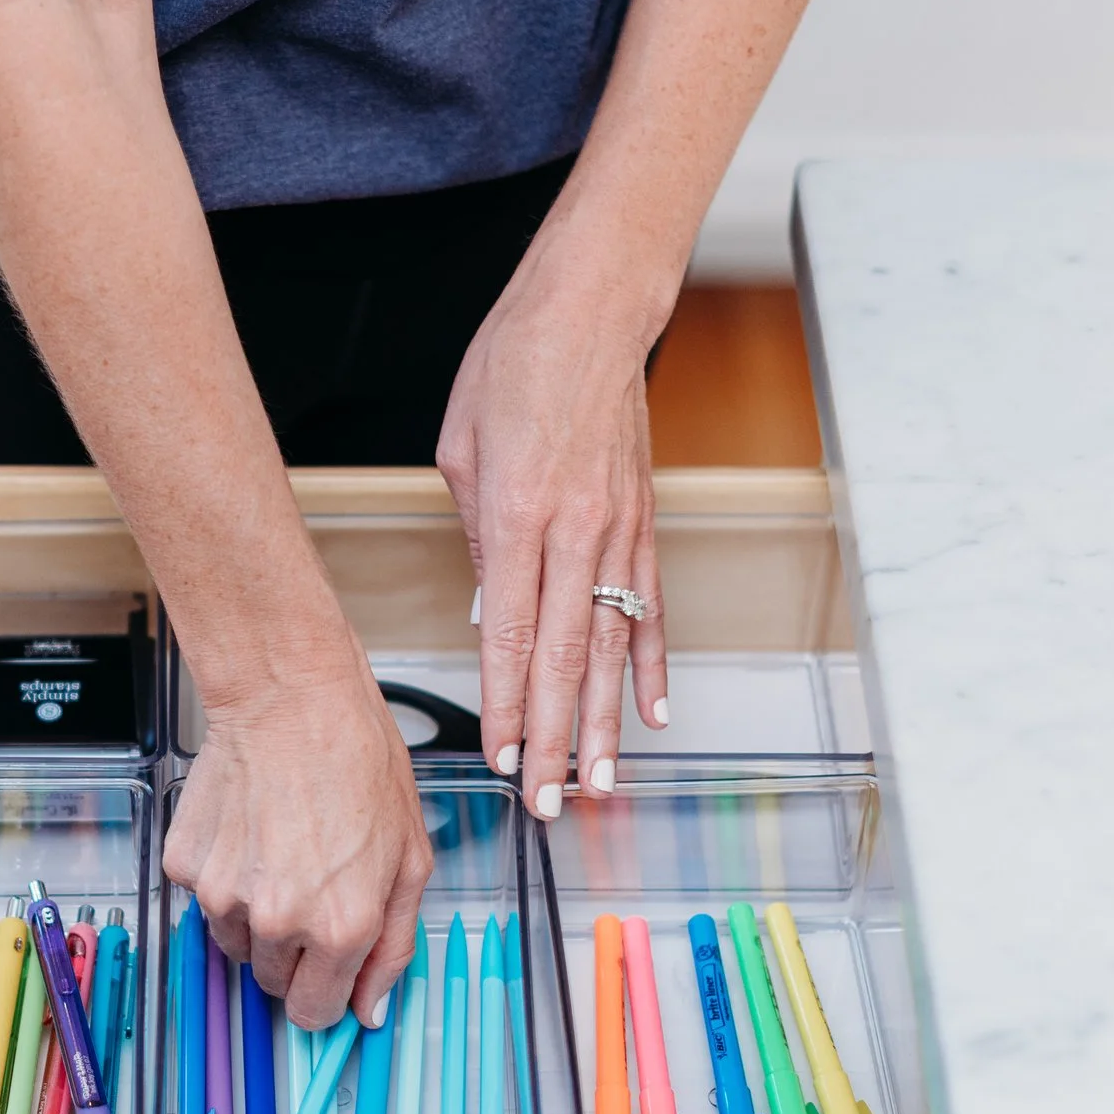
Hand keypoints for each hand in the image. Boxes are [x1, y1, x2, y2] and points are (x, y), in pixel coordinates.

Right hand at [161, 664, 434, 1029]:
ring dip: (256, 917)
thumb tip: (370, 1010)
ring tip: (280, 853)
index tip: (327, 969)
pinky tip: (250, 832)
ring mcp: (224, 896)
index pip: (316, 1012)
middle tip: (310, 889)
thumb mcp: (410, 859)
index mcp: (343, 927)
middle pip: (273, 982)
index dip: (326, 991)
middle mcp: (280, 922)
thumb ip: (393, 946)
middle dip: (294, 952)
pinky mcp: (186, 867)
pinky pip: (203, 899)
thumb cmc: (357, 763)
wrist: (289, 701)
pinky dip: (225, 876)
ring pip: (236, 943)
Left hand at [437, 258, 670, 818]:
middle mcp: (576, 532)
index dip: (505, 707)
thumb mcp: (462, 449)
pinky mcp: (645, 521)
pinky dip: (652, 665)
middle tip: (544, 804)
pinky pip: (651, 608)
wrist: (589, 309)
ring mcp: (619, 530)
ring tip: (596, 784)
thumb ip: (476, 536)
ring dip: (601, 723)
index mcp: (518, 515)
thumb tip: (485, 610)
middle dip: (551, 741)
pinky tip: (649, 715)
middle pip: (561, 659)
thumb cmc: (512, 365)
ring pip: (611, 648)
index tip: (498, 760)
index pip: (508, 635)